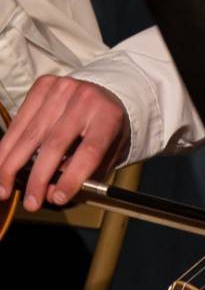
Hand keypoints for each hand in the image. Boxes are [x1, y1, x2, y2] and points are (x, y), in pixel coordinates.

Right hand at [0, 75, 130, 210]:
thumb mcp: (109, 150)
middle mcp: (85, 99)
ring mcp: (62, 89)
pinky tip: (1, 167)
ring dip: (11, 166)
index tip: (57, 199)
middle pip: (55, 144)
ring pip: (29, 134)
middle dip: (38, 178)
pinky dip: (6, 147)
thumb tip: (51, 194)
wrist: (104, 91)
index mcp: (109, 116)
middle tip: (30, 204)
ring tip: (3, 190)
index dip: (72, 177)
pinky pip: (18, 122)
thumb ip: (86, 172)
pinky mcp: (42, 86)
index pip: (90, 150)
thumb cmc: (106, 127)